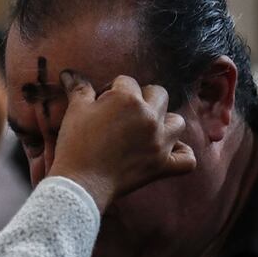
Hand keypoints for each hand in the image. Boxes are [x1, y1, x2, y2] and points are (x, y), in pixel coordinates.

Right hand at [50, 71, 196, 211]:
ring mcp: (160, 142)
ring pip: (178, 122)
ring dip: (166, 122)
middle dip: (144, 98)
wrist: (80, 184)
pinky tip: (170, 152)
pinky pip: (188, 158)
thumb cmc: (75, 145)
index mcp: (128, 100)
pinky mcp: (163, 165)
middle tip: (126, 113)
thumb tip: (69, 73)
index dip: (113, 89)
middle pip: (159, 94)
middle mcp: (149, 118)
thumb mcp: (75, 111)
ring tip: (148, 129)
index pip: (127, 81)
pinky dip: (182, 155)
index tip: (102, 103)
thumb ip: (79, 88)